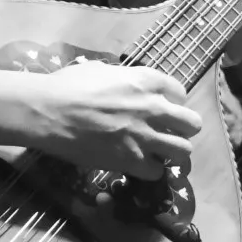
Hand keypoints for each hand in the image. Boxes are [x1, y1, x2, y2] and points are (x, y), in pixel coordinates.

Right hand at [33, 60, 201, 178]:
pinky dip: (150, 170)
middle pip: (192, 123)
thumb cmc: (68, 85)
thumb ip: (123, 79)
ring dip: (172, 152)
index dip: (173, 103)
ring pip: (183, 150)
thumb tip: (125, 84)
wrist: (50, 111)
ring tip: (159, 153)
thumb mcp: (102, 70)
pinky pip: (157, 172)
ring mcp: (145, 136)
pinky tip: (139, 166)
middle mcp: (154, 108)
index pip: (180, 92)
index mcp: (146, 80)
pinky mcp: (132, 160)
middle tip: (168, 133)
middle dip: (183, 129)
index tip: (163, 109)